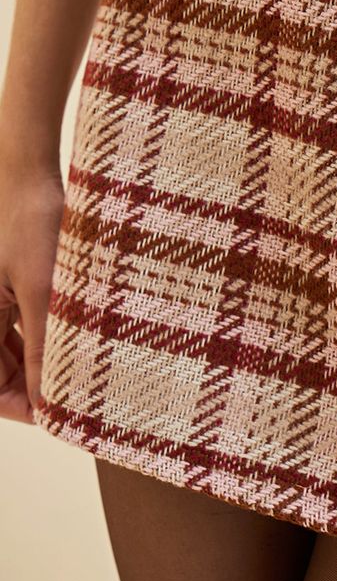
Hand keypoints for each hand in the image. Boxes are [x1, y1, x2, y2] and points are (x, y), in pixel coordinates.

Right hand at [0, 159, 63, 424]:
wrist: (24, 167)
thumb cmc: (30, 220)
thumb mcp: (44, 289)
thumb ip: (47, 347)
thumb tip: (54, 403)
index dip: (24, 407)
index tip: (64, 414)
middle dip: (36, 387)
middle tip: (83, 392)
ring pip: (7, 351)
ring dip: (39, 363)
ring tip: (83, 366)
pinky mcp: (0, 287)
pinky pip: (11, 326)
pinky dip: (38, 337)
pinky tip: (72, 337)